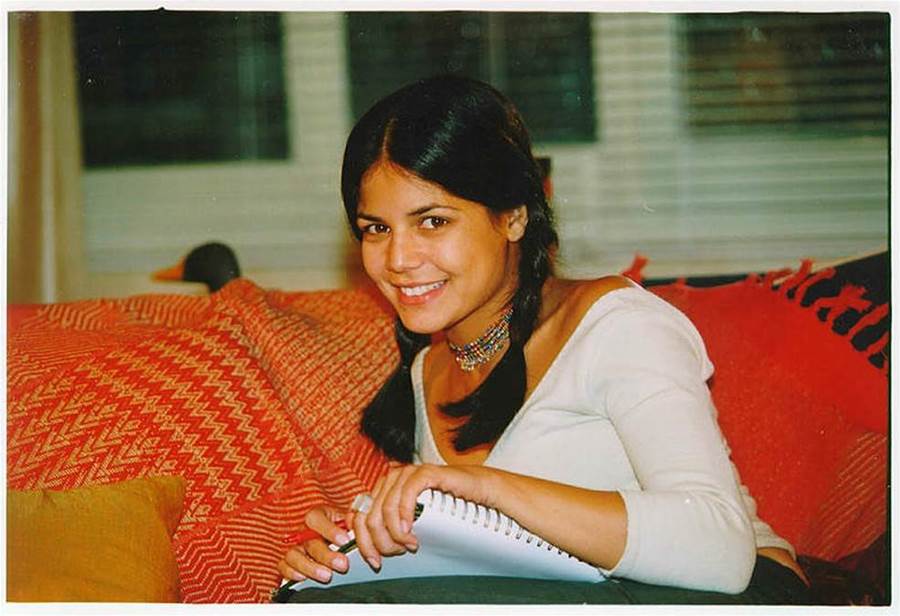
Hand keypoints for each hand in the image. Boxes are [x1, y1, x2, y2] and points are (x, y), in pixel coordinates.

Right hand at [277, 505, 352, 583]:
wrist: (333, 543)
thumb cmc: (341, 530)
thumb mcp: (347, 521)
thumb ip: (351, 520)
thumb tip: (354, 519)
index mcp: (318, 516)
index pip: (315, 518)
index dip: (329, 530)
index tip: (344, 541)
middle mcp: (303, 531)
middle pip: (309, 542)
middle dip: (326, 555)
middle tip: (342, 564)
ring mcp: (295, 546)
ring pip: (293, 555)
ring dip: (310, 567)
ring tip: (327, 576)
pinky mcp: (288, 562)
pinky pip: (283, 567)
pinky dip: (291, 572)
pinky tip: (304, 578)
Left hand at [352, 463, 492, 570]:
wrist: (476, 492)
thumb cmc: (446, 507)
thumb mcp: (413, 523)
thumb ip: (392, 530)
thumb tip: (371, 551)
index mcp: (383, 490)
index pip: (358, 516)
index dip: (362, 542)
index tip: (374, 560)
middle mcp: (391, 479)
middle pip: (370, 516)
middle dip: (382, 542)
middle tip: (398, 553)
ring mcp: (407, 474)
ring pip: (386, 509)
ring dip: (396, 534)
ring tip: (410, 545)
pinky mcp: (424, 472)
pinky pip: (407, 494)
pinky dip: (405, 515)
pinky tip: (410, 529)